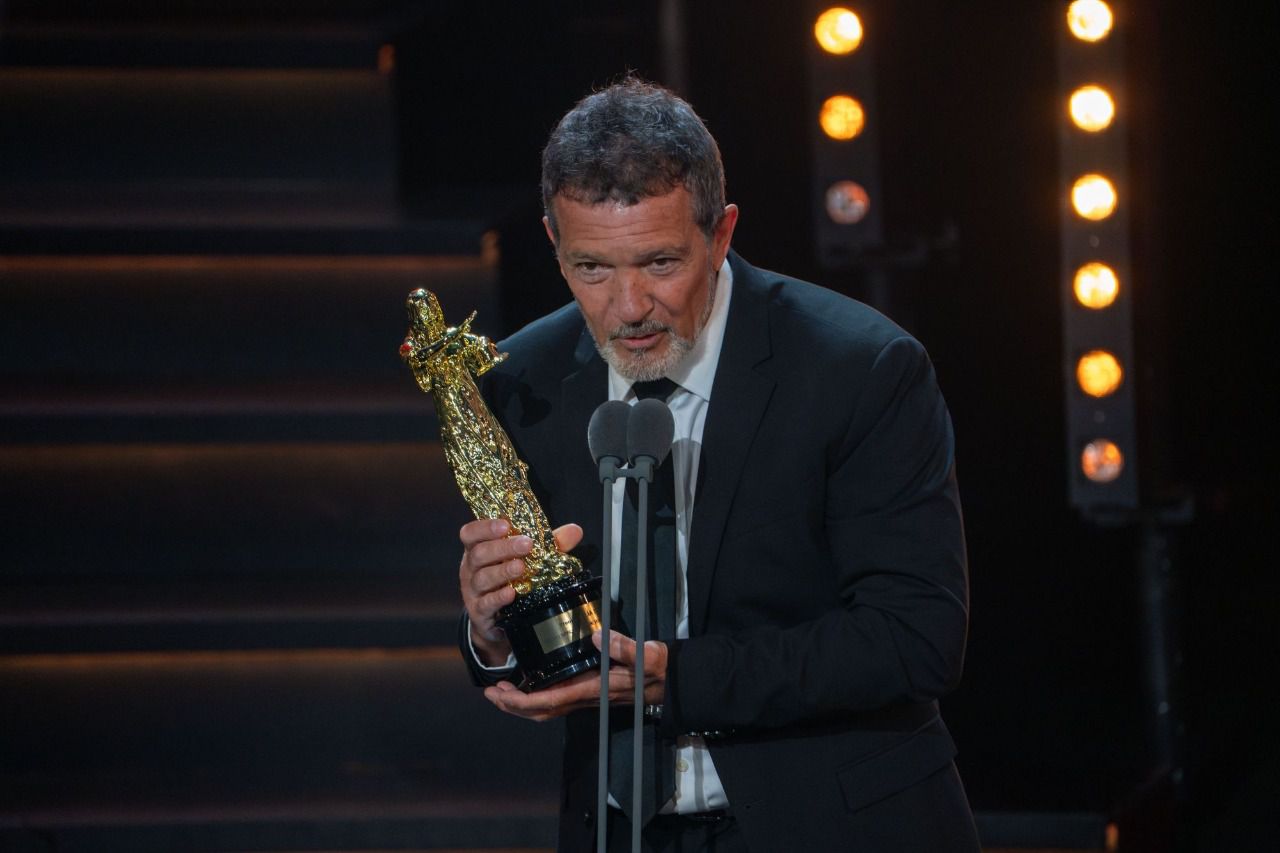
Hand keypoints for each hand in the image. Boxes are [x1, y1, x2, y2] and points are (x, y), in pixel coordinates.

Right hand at [459, 518, 582, 665]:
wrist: (498, 621)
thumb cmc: (512, 581)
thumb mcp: (528, 559)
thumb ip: (550, 543)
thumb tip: (575, 531)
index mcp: (478, 549)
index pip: (470, 533)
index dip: (484, 527)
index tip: (505, 525)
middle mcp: (470, 569)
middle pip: (479, 554)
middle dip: (502, 548)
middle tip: (526, 545)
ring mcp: (472, 592)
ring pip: (482, 578)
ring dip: (502, 572)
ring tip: (521, 568)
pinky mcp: (479, 613)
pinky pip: (485, 604)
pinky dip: (498, 598)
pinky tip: (511, 593)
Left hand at [483, 630, 667, 721]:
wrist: (668, 681)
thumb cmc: (656, 670)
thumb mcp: (647, 656)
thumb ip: (625, 647)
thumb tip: (599, 636)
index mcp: (590, 689)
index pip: (548, 701)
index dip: (520, 700)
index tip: (500, 692)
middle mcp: (583, 697)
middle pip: (540, 711)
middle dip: (512, 705)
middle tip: (491, 691)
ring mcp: (584, 695)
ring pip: (545, 706)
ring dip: (520, 701)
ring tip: (501, 688)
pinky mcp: (587, 688)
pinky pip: (554, 697)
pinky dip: (535, 694)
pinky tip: (528, 681)